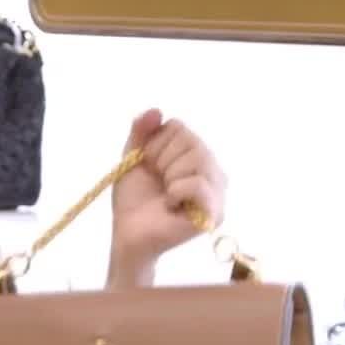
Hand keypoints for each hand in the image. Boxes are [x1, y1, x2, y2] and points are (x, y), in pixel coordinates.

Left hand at [108, 109, 227, 283]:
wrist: (128, 235)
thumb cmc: (133, 200)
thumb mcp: (133, 159)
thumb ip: (141, 132)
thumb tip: (156, 110)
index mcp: (194, 154)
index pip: (179, 127)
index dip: (155, 145)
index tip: (148, 167)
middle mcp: (212, 169)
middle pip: (191, 140)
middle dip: (162, 161)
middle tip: (158, 184)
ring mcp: (217, 191)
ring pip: (198, 157)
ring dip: (169, 176)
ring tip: (165, 195)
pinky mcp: (214, 213)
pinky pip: (199, 183)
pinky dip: (176, 191)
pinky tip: (171, 204)